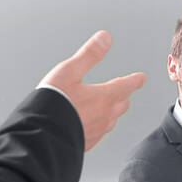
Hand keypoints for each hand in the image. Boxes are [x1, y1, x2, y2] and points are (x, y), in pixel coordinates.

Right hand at [41, 31, 145, 151]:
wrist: (41, 136)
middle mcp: (104, 116)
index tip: (140, 78)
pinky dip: (98, 125)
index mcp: (104, 97)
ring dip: (111, 111)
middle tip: (123, 89)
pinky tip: (90, 124)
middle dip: (123, 95)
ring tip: (106, 106)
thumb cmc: (53, 102)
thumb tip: (105, 37)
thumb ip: (89, 54)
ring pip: (111, 121)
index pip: (126, 86)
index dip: (134, 80)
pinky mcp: (87, 144)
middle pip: (122, 104)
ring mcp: (96, 132)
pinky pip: (98, 133)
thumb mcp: (69, 71)